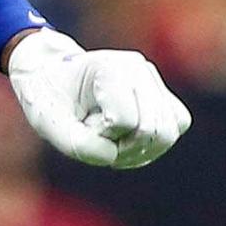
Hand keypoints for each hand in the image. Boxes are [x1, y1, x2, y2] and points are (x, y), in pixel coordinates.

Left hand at [4, 28, 189, 169]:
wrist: (52, 75)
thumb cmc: (48, 98)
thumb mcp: (49, 124)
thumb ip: (78, 145)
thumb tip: (113, 156)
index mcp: (110, 68)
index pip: (124, 121)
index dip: (102, 134)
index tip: (82, 124)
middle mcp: (138, 68)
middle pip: (156, 128)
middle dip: (127, 147)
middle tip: (98, 139)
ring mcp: (152, 78)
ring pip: (171, 129)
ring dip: (143, 149)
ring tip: (114, 143)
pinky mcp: (161, 91)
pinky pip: (177, 124)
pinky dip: (155, 142)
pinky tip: (128, 141)